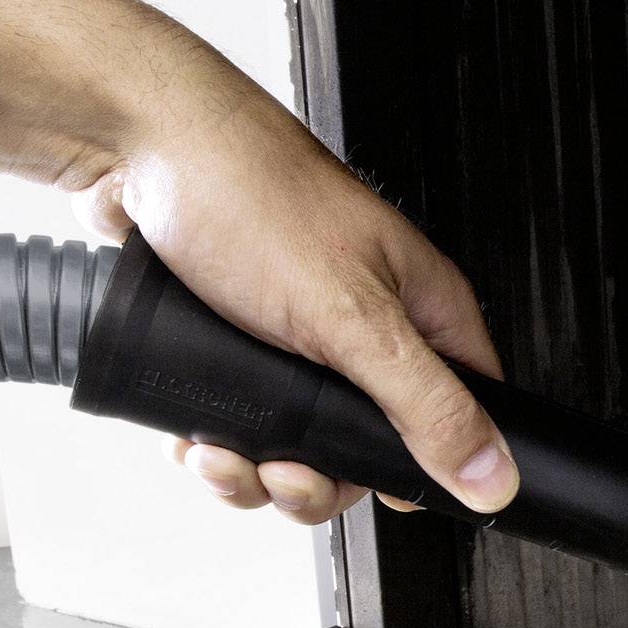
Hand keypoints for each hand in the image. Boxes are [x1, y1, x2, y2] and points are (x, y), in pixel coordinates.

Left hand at [0, 0, 513, 523]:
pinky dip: (218, 445)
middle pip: (370, 443)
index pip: (467, 409)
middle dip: (318, 477)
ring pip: (300, 440)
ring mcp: (301, 333)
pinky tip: (194, 435)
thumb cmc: (247, 193)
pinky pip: (244, 420)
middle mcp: (368, 322)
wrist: (135, 145)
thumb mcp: (351, 318)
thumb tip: (493, 475)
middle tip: (284, 469)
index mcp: (421, 309)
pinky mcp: (241, 340)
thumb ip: (426, 404)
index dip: (428, 463)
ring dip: (256, 468)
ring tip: (222, 454)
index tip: (376, 482)